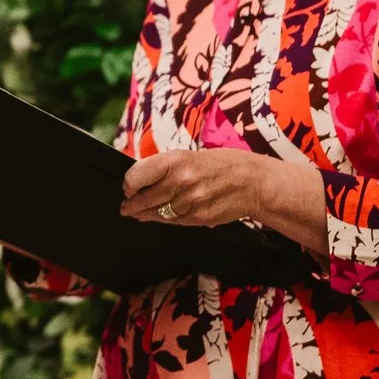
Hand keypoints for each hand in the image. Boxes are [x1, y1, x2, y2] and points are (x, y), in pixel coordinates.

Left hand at [120, 148, 274, 226]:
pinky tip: (160, 217)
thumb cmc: (221, 164)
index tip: (127, 189)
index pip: (136, 176)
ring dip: (146, 215)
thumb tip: (138, 182)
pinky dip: (165, 220)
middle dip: (132, 205)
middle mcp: (181, 181)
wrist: (253, 181)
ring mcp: (190, 202)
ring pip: (158, 213)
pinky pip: (174, 222)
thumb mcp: (189, 156)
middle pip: (144, 199)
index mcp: (175, 160)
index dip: (128, 185)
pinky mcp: (199, 218)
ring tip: (139, 213)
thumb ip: (164, 169)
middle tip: (125, 207)